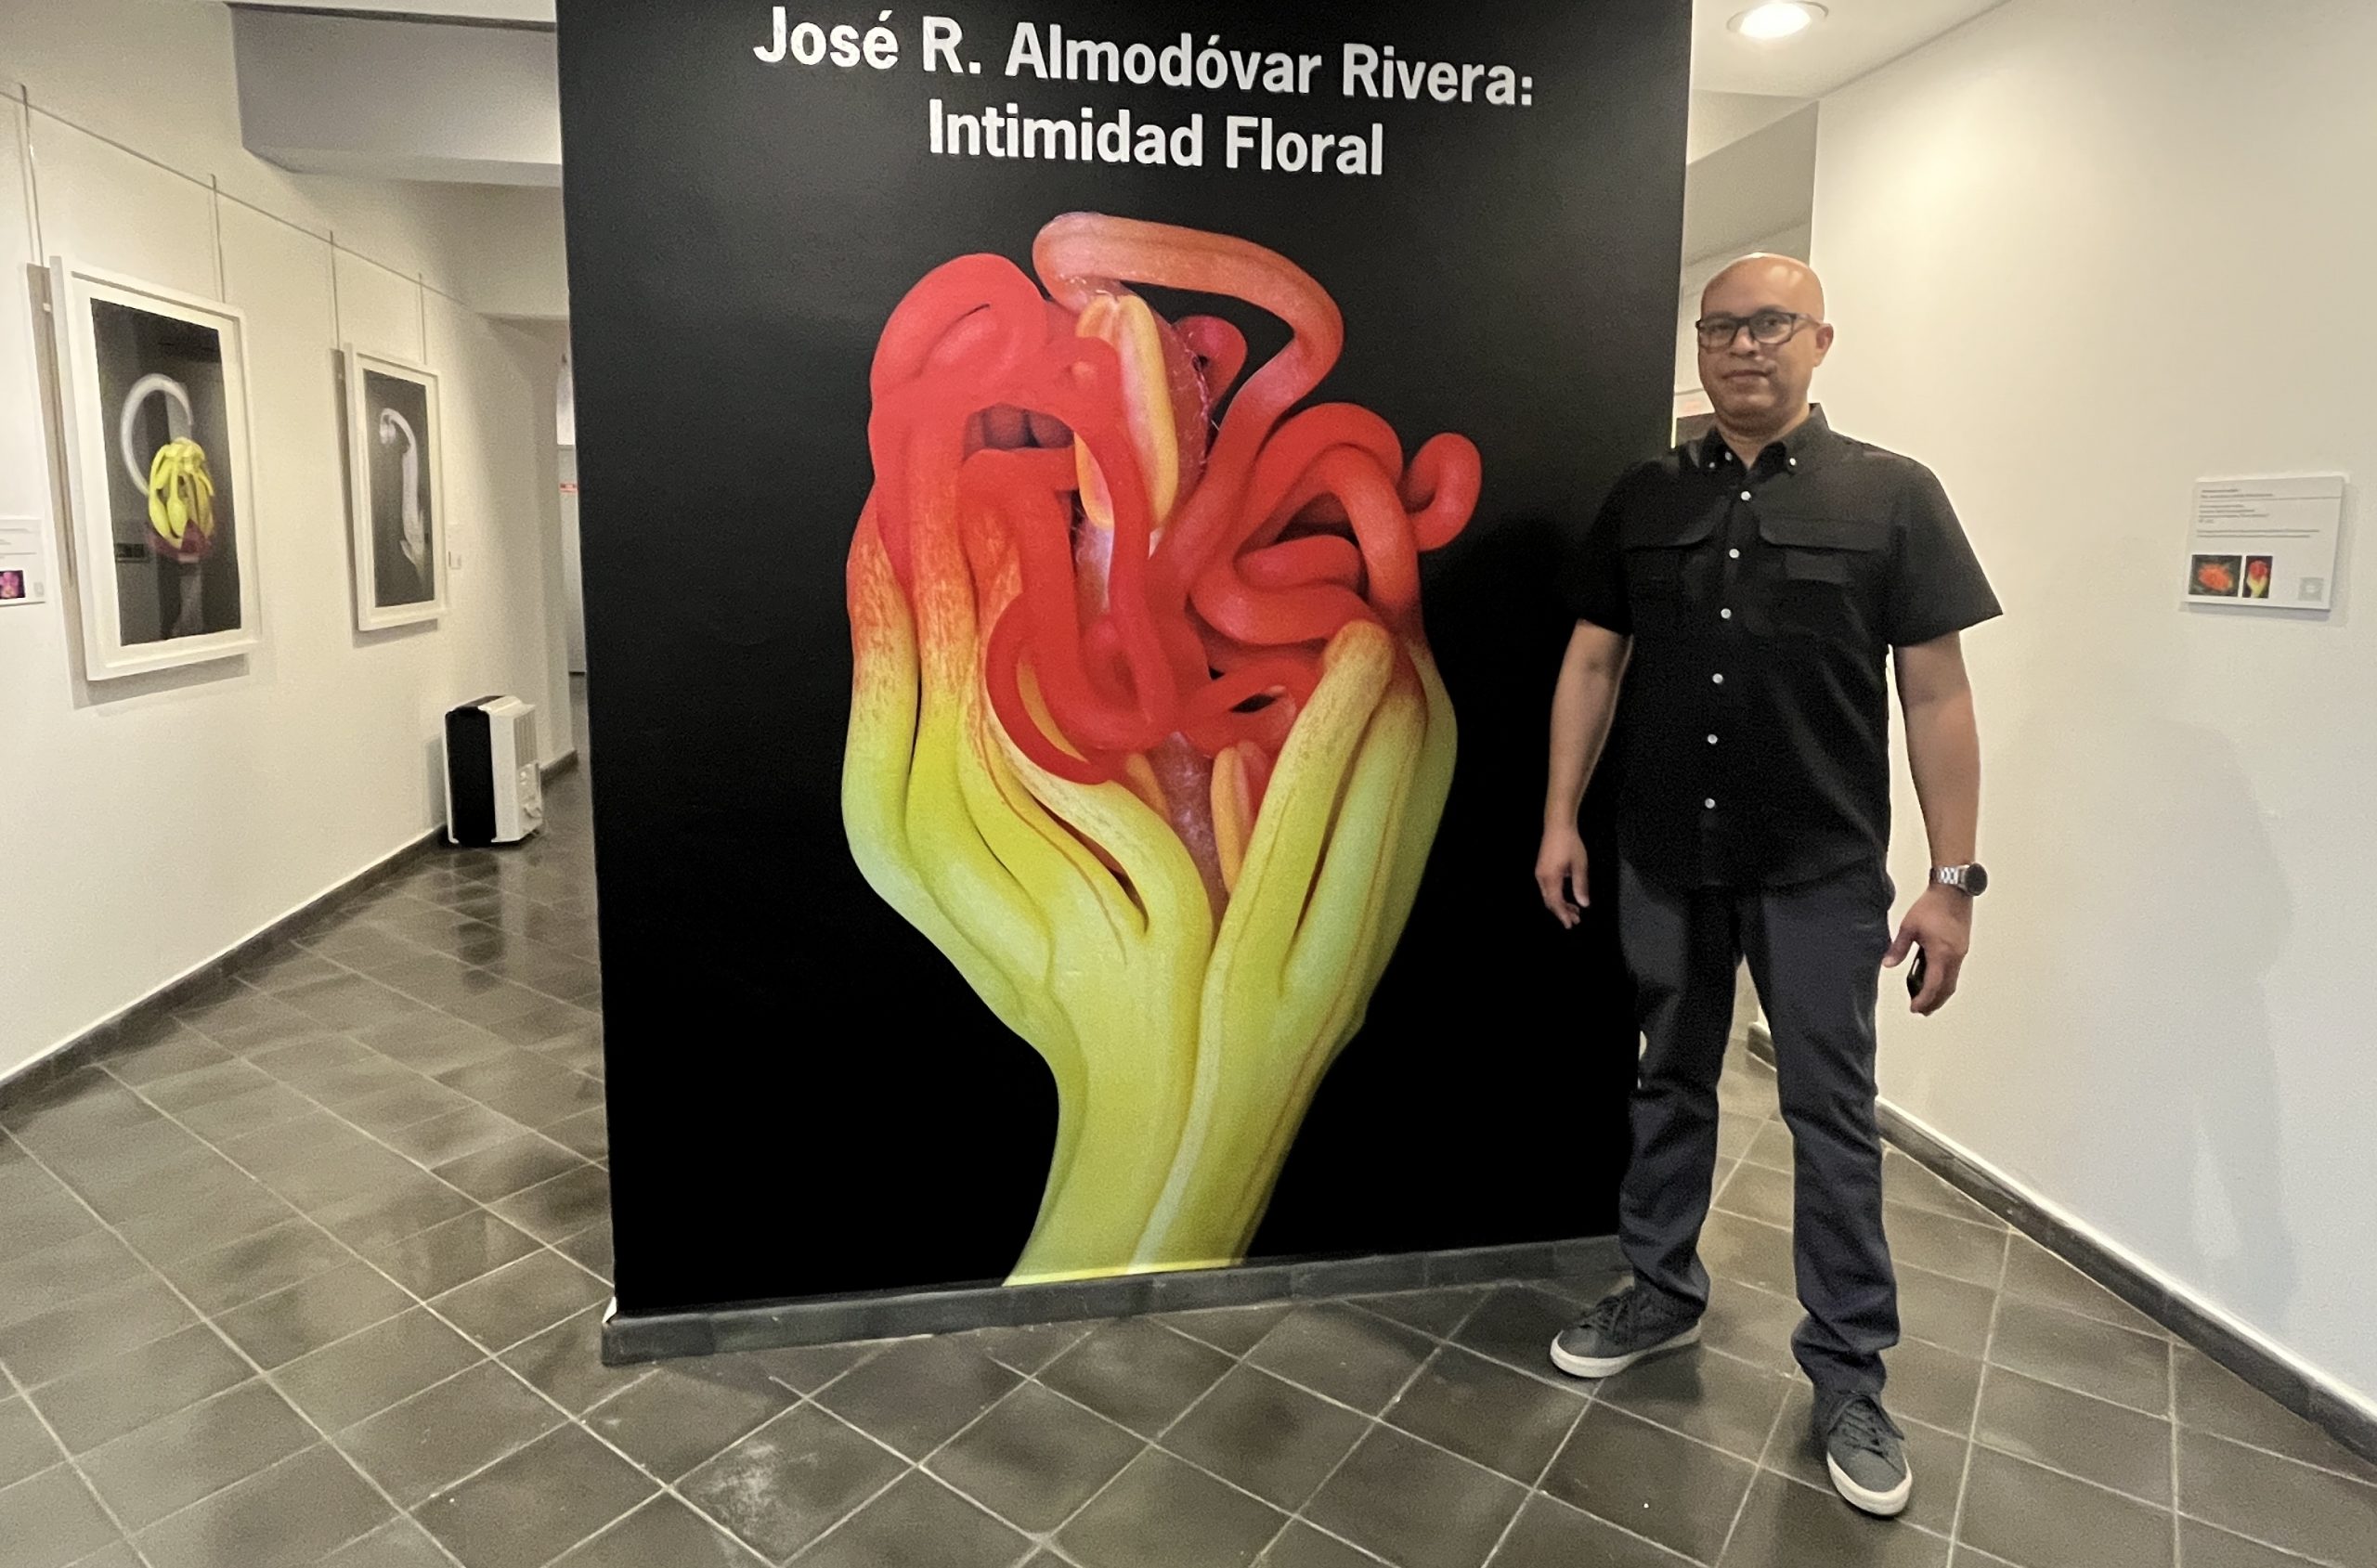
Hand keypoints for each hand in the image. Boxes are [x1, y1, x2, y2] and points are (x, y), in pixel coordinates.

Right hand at [1535, 825, 1589, 928]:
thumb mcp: (1580, 865)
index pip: (1556, 903)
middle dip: (1562, 912)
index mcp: (1550, 878)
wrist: (1558, 825)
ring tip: (1575, 909)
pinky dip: (1557, 895)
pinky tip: (1568, 895)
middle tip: (1576, 919)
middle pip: (1550, 901)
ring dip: (1560, 904)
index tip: (1571, 924)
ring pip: (1548, 895)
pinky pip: (1547, 888)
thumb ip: (1581, 885)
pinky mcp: (1541, 869)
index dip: (1563, 915)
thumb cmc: (1571, 844)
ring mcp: (1540, 873)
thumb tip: (1584, 904)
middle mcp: (1542, 878)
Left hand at [1885, 885, 1970, 1015]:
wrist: (1953, 889)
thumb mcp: (1909, 927)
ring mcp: (1961, 952)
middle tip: (1921, 1011)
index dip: (1923, 1000)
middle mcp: (1955, 956)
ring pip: (1953, 980)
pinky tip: (1935, 980)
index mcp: (1941, 953)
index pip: (1933, 985)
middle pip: (1947, 988)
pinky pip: (1955, 970)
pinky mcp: (1962, 946)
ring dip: (1941, 993)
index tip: (1914, 1008)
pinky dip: (1945, 980)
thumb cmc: (1931, 905)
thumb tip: (1888, 964)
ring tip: (1928, 1001)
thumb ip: (1898, 948)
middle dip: (1934, 1002)